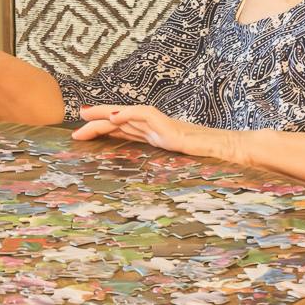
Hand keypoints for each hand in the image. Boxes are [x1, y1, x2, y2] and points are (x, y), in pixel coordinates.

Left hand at [71, 104, 235, 160]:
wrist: (228, 153)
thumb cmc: (206, 162)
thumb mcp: (175, 167)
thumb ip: (160, 169)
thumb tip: (144, 190)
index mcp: (154, 137)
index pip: (123, 131)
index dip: (103, 129)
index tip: (83, 132)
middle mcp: (155, 129)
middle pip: (120, 120)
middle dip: (97, 119)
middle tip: (75, 121)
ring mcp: (162, 127)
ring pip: (127, 115)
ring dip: (105, 114)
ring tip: (85, 115)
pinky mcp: (169, 128)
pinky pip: (145, 116)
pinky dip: (128, 114)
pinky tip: (113, 117)